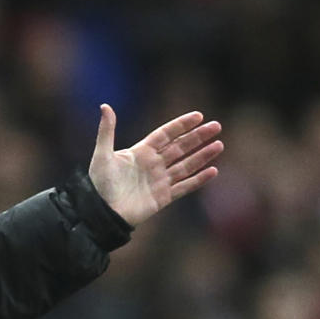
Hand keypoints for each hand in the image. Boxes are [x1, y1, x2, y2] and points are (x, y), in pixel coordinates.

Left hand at [88, 104, 222, 226]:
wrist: (102, 213)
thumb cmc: (99, 183)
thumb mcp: (102, 154)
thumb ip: (106, 131)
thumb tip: (105, 106)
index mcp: (141, 152)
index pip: (165, 134)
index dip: (181, 125)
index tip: (198, 116)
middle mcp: (153, 164)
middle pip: (180, 147)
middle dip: (198, 137)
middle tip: (216, 126)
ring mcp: (160, 181)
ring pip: (186, 165)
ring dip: (203, 156)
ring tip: (219, 145)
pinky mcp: (163, 197)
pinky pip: (185, 187)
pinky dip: (198, 180)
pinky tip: (213, 171)